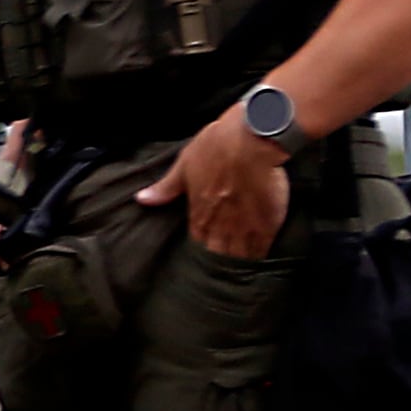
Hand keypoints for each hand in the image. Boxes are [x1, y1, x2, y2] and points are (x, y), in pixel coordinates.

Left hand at [137, 110, 291, 257]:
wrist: (251, 140)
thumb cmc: (216, 146)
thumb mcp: (185, 164)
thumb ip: (167, 187)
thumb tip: (142, 199)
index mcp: (199, 211)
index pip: (197, 240)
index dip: (201, 248)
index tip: (205, 255)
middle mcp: (219, 224)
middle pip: (218, 253)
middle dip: (219, 260)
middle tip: (222, 270)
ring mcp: (244, 226)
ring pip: (239, 256)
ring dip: (238, 263)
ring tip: (239, 271)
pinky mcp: (268, 223)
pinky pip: (262, 248)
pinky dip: (259, 256)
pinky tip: (259, 262)